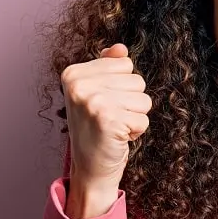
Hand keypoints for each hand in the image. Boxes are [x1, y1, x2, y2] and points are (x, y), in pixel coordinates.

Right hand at [61, 43, 151, 192]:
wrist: (89, 170)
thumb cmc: (96, 130)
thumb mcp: (97, 94)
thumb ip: (108, 67)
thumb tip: (120, 48)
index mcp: (73, 73)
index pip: (124, 63)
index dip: (122, 87)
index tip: (103, 104)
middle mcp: (79, 84)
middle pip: (137, 80)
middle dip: (130, 103)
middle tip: (110, 119)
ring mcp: (92, 101)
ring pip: (144, 99)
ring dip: (135, 117)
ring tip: (114, 127)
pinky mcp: (107, 119)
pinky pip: (143, 118)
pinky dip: (136, 131)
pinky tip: (117, 138)